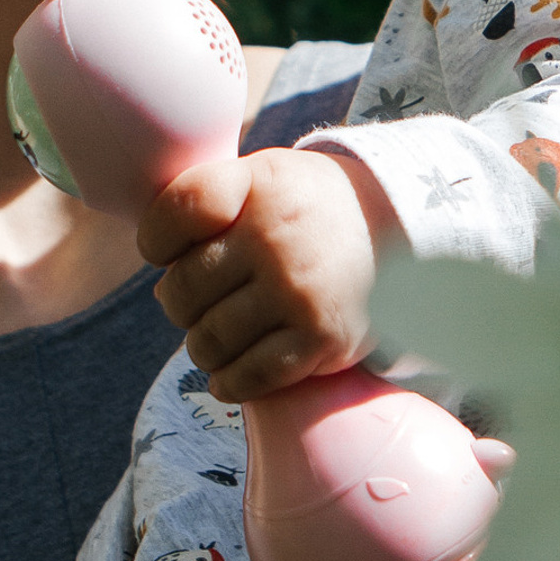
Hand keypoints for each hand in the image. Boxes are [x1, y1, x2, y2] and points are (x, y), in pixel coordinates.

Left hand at [138, 147, 401, 402]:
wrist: (403, 231)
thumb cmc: (309, 210)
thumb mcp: (263, 178)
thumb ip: (204, 203)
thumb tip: (159, 282)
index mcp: (257, 184)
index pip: (170, 217)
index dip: (157, 243)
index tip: (173, 250)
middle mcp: (275, 236)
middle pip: (181, 292)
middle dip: (184, 304)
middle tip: (208, 299)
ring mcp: (298, 290)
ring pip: (206, 342)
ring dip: (206, 346)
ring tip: (225, 332)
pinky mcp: (322, 339)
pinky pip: (247, 378)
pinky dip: (230, 382)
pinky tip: (234, 371)